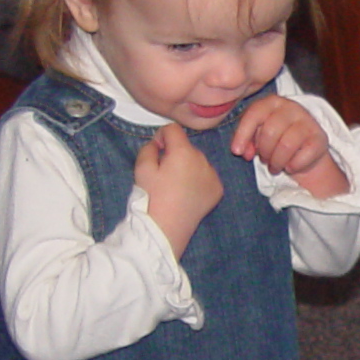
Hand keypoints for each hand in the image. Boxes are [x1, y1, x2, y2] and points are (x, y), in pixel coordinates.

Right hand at [132, 123, 223, 255]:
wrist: (165, 230)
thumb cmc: (150, 198)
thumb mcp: (141, 168)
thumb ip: (149, 147)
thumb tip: (159, 144)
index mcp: (183, 152)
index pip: (173, 129)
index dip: (161, 137)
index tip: (156, 152)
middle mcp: (203, 160)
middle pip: (187, 146)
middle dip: (175, 153)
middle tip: (164, 174)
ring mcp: (213, 176)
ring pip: (198, 160)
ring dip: (188, 165)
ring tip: (175, 186)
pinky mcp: (218, 190)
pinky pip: (207, 176)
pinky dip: (198, 179)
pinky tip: (187, 193)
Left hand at [233, 94, 347, 197]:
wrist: (306, 151)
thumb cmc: (277, 140)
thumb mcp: (258, 137)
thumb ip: (247, 140)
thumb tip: (242, 151)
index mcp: (273, 102)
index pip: (254, 114)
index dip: (243, 134)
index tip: (237, 152)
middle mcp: (291, 107)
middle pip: (270, 132)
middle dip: (264, 152)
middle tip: (265, 160)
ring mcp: (308, 121)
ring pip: (286, 146)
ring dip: (277, 162)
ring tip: (275, 166)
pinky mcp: (319, 138)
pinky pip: (301, 157)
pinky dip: (293, 166)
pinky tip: (291, 166)